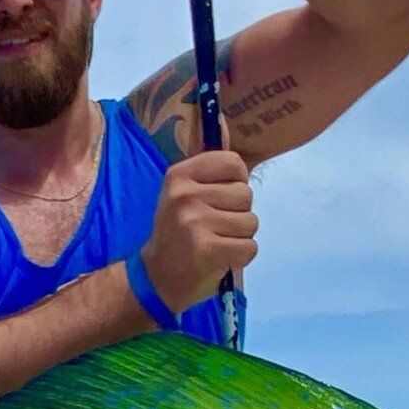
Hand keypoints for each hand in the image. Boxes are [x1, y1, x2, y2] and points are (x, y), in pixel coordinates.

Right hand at [140, 149, 257, 313]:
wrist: (157, 279)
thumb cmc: (178, 233)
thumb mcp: (183, 193)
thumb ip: (208, 169)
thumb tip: (226, 130)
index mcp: (179, 176)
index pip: (232, 162)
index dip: (236, 181)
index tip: (221, 198)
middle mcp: (185, 196)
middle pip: (245, 194)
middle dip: (238, 213)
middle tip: (214, 228)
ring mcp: (196, 223)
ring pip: (251, 222)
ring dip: (240, 236)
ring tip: (216, 243)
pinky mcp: (209, 250)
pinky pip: (250, 247)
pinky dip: (241, 256)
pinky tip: (220, 259)